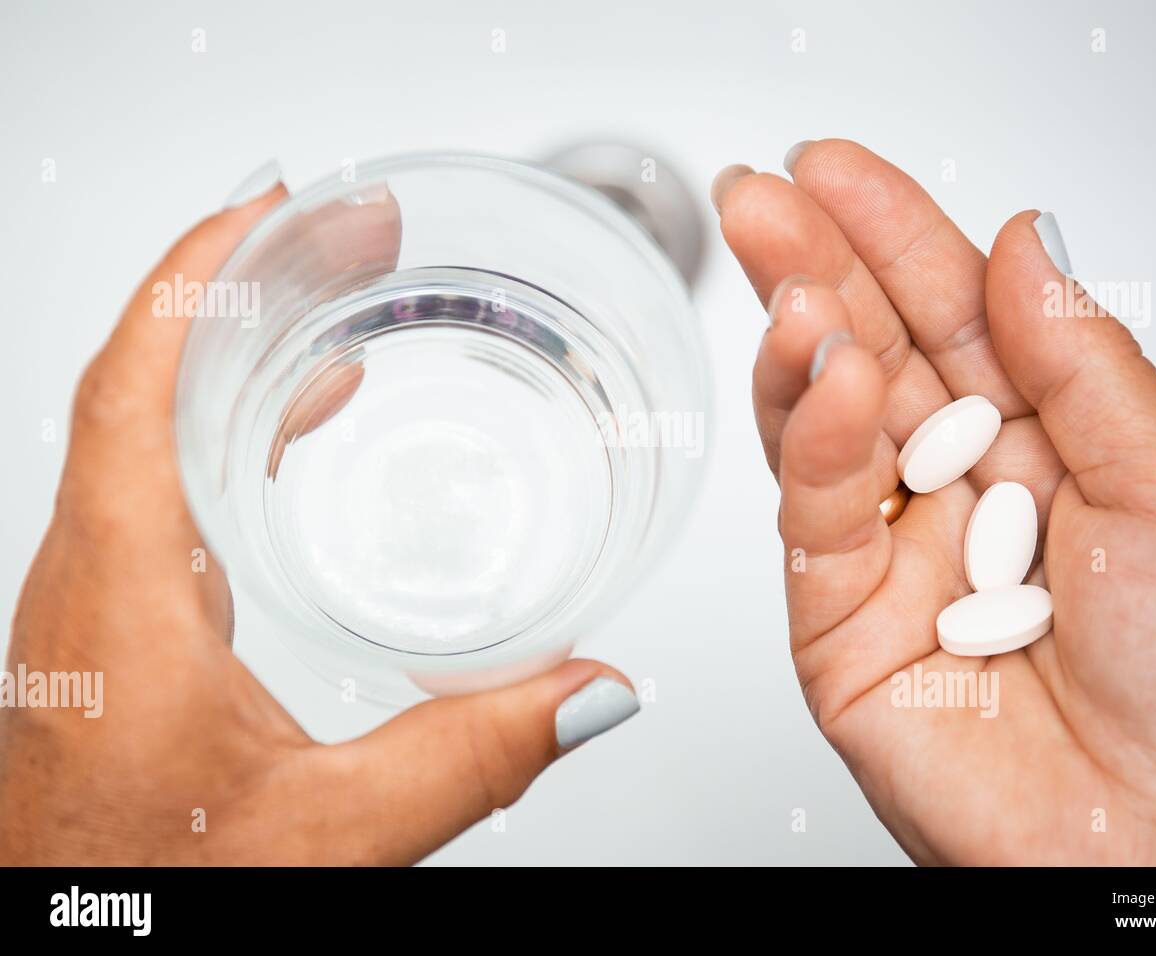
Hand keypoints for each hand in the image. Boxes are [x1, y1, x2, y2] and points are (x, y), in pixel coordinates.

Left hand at [0, 169, 638, 864]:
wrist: (60, 945)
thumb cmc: (145, 897)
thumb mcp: (328, 834)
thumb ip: (472, 759)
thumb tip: (589, 691)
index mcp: (120, 597)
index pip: (133, 386)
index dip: (195, 276)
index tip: (270, 204)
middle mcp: (90, 581)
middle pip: (145, 384)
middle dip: (242, 289)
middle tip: (340, 237)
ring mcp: (96, 602)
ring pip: (147, 433)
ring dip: (235, 357)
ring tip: (334, 311)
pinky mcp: (114, 629)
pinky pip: (160, 487)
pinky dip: (229, 432)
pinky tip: (293, 436)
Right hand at [713, 139, 1155, 863]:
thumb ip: (1083, 364)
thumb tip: (1023, 244)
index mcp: (1041, 448)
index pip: (952, 319)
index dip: (896, 239)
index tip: (837, 174)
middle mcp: (957, 493)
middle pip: (872, 356)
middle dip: (816, 269)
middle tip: (765, 196)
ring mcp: (890, 556)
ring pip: (824, 425)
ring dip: (802, 341)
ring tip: (786, 271)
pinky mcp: (836, 623)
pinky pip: (816, 515)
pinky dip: (816, 439)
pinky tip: (824, 373)